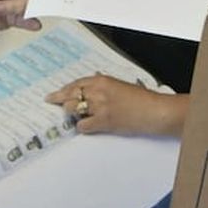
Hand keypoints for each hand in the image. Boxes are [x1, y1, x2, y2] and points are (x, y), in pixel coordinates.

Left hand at [45, 74, 186, 136]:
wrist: (153, 111)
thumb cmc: (141, 99)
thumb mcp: (120, 85)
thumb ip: (104, 84)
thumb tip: (94, 79)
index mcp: (102, 80)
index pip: (75, 84)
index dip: (63, 90)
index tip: (55, 95)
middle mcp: (97, 92)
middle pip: (70, 96)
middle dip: (60, 102)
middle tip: (53, 104)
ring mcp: (99, 107)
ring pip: (72, 110)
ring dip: (70, 114)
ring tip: (72, 117)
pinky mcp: (103, 121)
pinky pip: (82, 125)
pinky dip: (81, 127)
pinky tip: (85, 127)